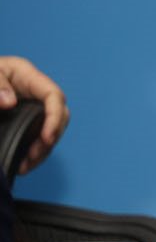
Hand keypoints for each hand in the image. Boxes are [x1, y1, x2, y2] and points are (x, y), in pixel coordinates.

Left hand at [0, 55, 69, 174]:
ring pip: (51, 128)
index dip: (55, 117)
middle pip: (59, 115)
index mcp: (27, 76)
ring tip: (26, 165)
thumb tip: (10, 102)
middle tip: (33, 156)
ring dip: (43, 149)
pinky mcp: (25, 118)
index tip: (47, 138)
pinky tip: (24, 162)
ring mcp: (31, 105)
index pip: (54, 95)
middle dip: (51, 137)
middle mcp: (35, 91)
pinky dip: (34, 151)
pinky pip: (38, 134)